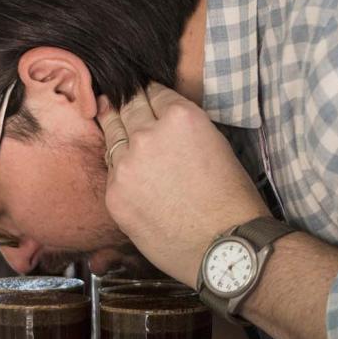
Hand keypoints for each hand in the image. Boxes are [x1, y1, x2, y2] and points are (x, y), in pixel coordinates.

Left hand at [97, 82, 270, 287]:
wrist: (222, 247)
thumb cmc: (231, 201)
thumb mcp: (216, 145)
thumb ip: (185, 129)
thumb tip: (166, 126)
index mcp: (181, 117)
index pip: (155, 93)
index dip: (149, 91)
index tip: (143, 92)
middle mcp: (149, 134)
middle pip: (128, 108)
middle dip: (126, 102)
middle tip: (118, 96)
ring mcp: (127, 164)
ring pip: (113, 136)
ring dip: (113, 127)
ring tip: (106, 115)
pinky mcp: (115, 192)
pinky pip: (111, 170)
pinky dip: (117, 166)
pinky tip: (122, 164)